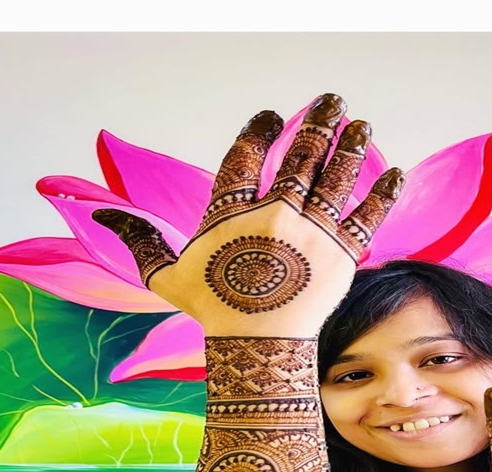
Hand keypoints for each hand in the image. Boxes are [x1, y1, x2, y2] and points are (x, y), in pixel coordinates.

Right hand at [91, 93, 404, 337]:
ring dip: (351, 145)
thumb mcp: (166, 276)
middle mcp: (275, 215)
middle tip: (332, 101)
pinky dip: (382, 192)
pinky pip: (367, 216)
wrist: (258, 349)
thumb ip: (139, 240)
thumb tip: (97, 215)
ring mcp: (311, 233)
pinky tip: (394, 171)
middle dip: (318, 123)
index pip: (245, 155)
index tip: (274, 117)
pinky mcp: (341, 255)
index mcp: (231, 213)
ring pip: (336, 177)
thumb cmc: (212, 312)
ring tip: (361, 125)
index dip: (260, 130)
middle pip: (299, 156)